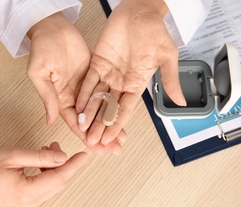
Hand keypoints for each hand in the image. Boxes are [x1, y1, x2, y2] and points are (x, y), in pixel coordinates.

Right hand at [0, 142, 87, 206]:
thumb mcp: (13, 155)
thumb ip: (40, 156)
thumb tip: (62, 157)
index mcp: (26, 192)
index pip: (59, 178)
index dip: (73, 165)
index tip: (83, 155)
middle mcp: (29, 203)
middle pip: (58, 184)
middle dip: (62, 164)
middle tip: (56, 146)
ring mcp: (26, 205)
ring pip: (51, 187)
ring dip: (54, 168)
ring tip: (46, 150)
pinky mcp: (23, 203)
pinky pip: (43, 190)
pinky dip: (46, 175)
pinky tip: (40, 162)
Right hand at [27, 13, 109, 154]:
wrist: (53, 28)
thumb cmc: (42, 49)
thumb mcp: (40, 74)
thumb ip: (48, 97)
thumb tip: (50, 120)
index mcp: (60, 98)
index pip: (74, 122)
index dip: (85, 136)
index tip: (95, 148)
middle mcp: (74, 96)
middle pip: (90, 120)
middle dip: (101, 135)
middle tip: (114, 149)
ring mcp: (85, 86)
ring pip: (100, 109)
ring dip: (110, 123)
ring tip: (122, 138)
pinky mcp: (95, 74)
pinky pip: (106, 92)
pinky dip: (113, 104)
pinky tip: (121, 114)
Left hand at [76, 0, 185, 149]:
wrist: (139, 10)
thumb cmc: (155, 30)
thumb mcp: (167, 56)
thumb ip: (169, 79)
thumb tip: (181, 102)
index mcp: (137, 83)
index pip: (126, 108)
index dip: (117, 124)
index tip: (111, 138)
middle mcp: (121, 81)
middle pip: (109, 107)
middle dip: (100, 124)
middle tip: (93, 140)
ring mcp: (108, 73)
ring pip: (97, 98)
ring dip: (90, 113)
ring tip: (82, 128)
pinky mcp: (97, 63)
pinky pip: (88, 81)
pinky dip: (83, 94)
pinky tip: (78, 107)